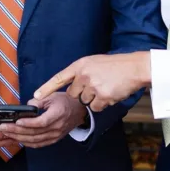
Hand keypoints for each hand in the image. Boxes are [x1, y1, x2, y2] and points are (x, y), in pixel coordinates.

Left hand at [0, 93, 86, 147]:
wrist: (79, 111)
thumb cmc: (66, 101)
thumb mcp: (53, 95)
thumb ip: (39, 101)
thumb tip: (26, 107)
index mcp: (58, 114)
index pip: (41, 122)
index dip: (28, 123)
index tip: (17, 122)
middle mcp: (57, 127)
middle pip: (35, 133)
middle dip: (16, 131)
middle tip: (3, 128)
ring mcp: (56, 135)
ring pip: (35, 140)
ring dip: (19, 138)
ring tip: (6, 134)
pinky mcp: (54, 139)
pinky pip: (39, 144)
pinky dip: (27, 143)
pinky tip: (17, 139)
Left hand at [33, 52, 150, 111]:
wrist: (134, 68)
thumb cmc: (115, 66)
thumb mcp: (93, 62)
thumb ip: (81, 72)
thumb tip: (72, 85)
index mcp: (80, 65)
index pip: (59, 78)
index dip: (47, 88)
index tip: (35, 96)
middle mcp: (84, 75)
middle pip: (73, 95)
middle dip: (82, 94)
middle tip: (96, 85)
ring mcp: (93, 86)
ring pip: (85, 102)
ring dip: (94, 99)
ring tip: (106, 87)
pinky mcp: (102, 96)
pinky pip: (96, 107)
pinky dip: (103, 104)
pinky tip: (110, 93)